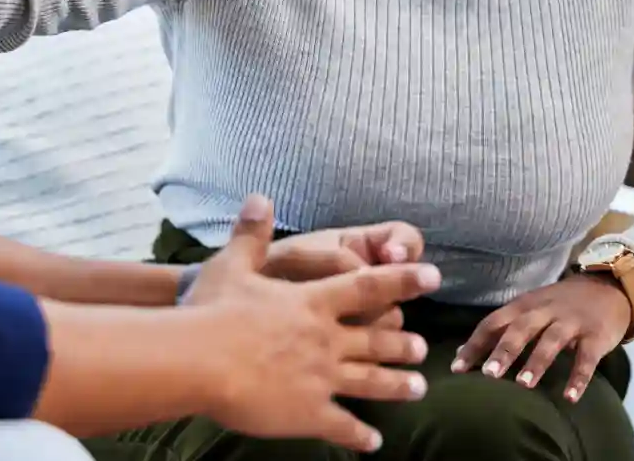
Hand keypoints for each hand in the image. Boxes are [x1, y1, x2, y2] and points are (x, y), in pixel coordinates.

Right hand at [189, 195, 440, 452]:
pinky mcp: (308, 412)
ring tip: (419, 388)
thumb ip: (251, 234)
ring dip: (397, 385)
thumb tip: (260, 198)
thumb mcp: (231, 265)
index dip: (404, 280)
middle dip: (403, 343)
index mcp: (313, 303)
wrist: (200, 361)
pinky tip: (374, 443)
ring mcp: (321, 378)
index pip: (369, 286)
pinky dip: (360, 436)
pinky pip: (342, 426)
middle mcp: (326, 339)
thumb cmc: (212, 311)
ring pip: (371, 382)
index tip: (433, 276)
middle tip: (424, 347)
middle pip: (377, 339)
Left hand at [453, 273, 631, 402]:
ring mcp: (572, 322)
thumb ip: (500, 329)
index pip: (493, 322)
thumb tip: (460, 353)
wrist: (608, 288)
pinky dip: (579, 378)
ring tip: (523, 385)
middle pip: (521, 328)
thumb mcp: (529, 309)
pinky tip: (570, 397)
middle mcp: (545, 310)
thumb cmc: (560, 305)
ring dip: (537, 362)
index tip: (457, 369)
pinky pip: (587, 358)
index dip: (475, 344)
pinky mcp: (596, 335)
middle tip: (489, 375)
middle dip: (504, 350)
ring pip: (551, 340)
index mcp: (524, 305)